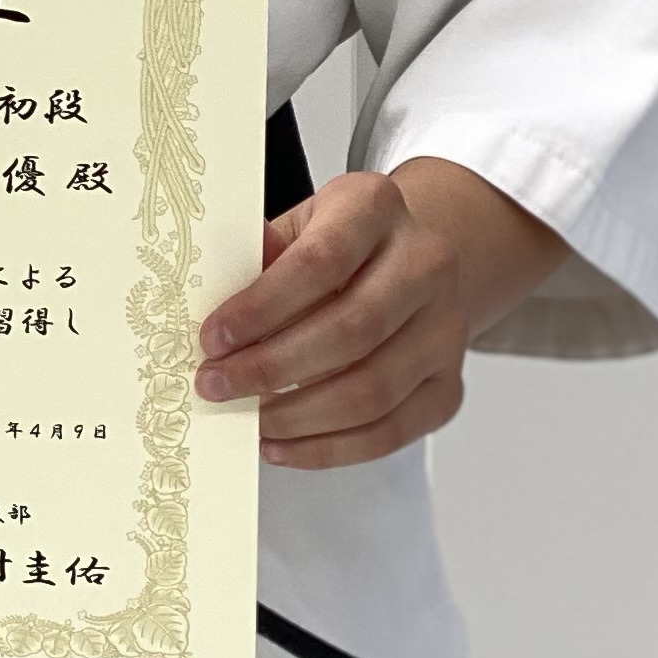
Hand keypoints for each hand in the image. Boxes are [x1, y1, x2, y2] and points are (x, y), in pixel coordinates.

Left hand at [196, 158, 561, 470]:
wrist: (410, 259)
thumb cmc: (337, 244)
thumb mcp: (295, 226)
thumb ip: (258, 256)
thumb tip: (208, 295)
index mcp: (377, 208)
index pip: (321, 262)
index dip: (262, 307)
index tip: (212, 339)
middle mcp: (427, 264)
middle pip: (351, 330)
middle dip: (272, 368)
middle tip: (217, 384)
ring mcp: (446, 329)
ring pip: (374, 390)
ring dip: (299, 416)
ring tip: (250, 419)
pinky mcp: (449, 385)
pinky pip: (391, 432)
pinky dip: (329, 449)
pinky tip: (283, 445)